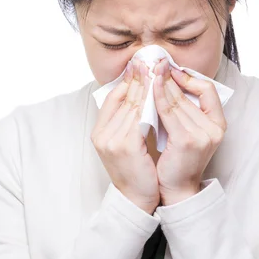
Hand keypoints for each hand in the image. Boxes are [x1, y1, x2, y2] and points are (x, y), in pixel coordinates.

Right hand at [91, 59, 159, 214]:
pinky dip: (150, 103)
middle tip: (148, 60)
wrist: (136, 198)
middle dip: (137, 77)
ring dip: (145, 85)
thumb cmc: (136, 170)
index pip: (112, 98)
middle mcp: (101, 134)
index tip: (138, 65)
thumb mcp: (127, 142)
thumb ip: (129, 121)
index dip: (126, 80)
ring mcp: (111, 140)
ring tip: (156, 70)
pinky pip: (139, 117)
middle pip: (122, 97)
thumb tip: (140, 96)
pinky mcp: (125, 145)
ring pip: (132, 104)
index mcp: (100, 132)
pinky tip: (159, 92)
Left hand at [152, 58, 226, 204]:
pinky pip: (168, 112)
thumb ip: (185, 111)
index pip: (209, 89)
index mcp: (218, 123)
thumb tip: (170, 81)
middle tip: (155, 61)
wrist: (177, 188)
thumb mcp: (188, 131)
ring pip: (177, 100)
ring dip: (161, 83)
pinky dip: (157, 97)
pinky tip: (149, 88)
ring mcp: (202, 134)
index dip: (190, 77)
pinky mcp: (187, 140)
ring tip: (148, 70)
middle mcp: (215, 128)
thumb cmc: (179, 158)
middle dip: (170, 76)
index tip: (172, 69)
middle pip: (189, 93)